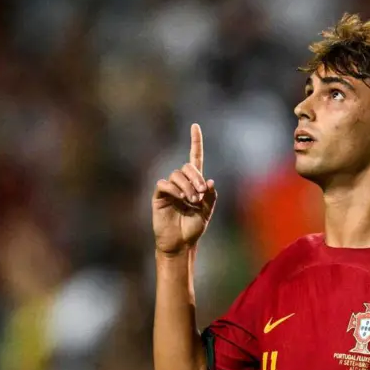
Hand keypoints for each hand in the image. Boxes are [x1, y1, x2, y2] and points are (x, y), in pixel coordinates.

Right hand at [152, 123, 216, 254]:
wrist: (180, 243)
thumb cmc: (193, 228)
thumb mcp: (207, 212)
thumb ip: (210, 197)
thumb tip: (209, 181)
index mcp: (194, 183)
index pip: (195, 158)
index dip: (195, 142)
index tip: (195, 126)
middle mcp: (181, 182)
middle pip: (187, 167)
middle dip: (196, 178)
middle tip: (201, 194)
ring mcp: (169, 188)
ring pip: (177, 175)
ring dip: (187, 186)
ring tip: (191, 201)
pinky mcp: (159, 196)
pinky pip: (164, 184)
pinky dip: (174, 190)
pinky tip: (180, 199)